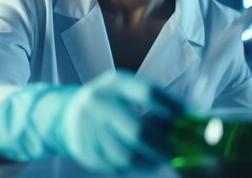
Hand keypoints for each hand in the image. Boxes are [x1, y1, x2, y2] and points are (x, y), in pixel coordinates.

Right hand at [0, 70, 183, 172]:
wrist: (63, 115)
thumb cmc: (107, 100)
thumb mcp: (123, 88)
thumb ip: (150, 99)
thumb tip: (186, 117)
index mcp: (113, 83)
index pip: (147, 92)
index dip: (171, 106)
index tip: (188, 117)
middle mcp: (98, 104)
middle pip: (138, 130)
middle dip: (163, 144)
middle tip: (178, 149)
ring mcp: (88, 130)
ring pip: (128, 155)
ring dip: (151, 160)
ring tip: (162, 158)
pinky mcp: (85, 152)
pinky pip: (117, 167)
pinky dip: (135, 167)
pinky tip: (144, 162)